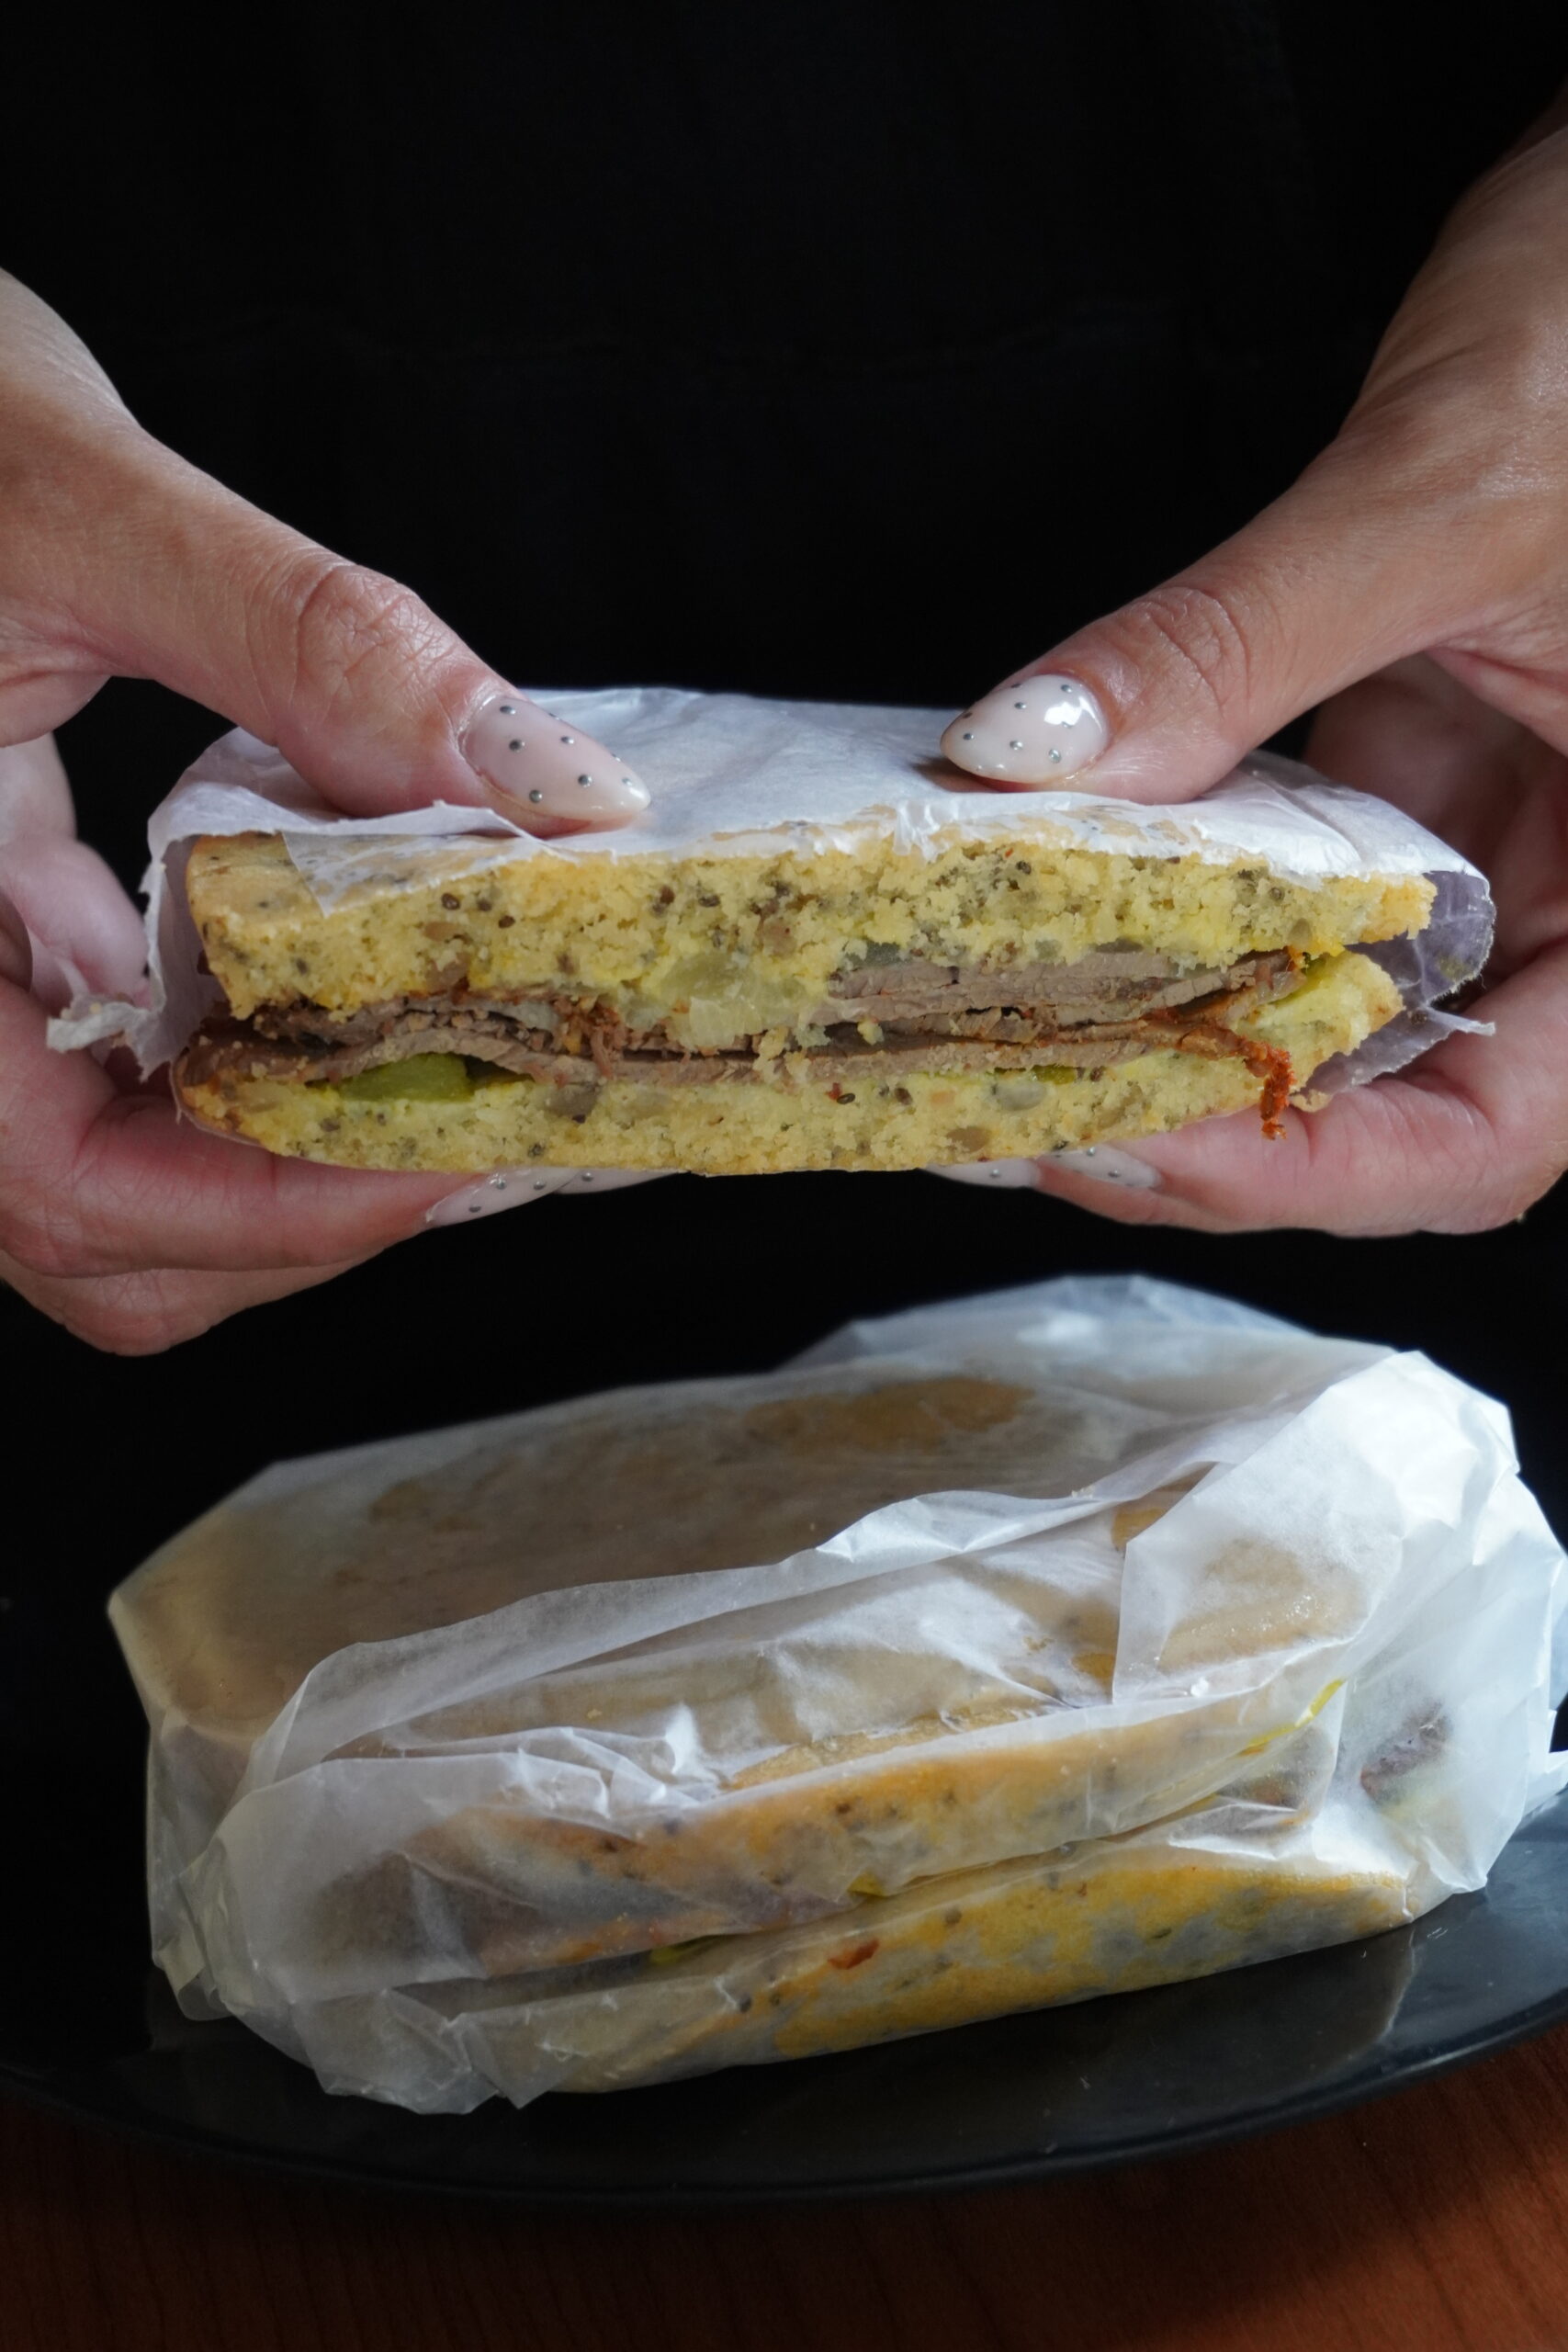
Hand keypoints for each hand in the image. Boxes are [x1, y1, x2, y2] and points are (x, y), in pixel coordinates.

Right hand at [0, 274, 647, 1350]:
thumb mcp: (81, 508)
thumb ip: (309, 647)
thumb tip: (548, 789)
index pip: (65, 1189)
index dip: (276, 1210)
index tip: (458, 1152)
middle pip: (106, 1233)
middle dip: (307, 1207)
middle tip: (486, 1123)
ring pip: (108, 1186)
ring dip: (282, 1160)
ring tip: (440, 1072)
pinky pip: (105, 1084)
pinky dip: (240, 1075)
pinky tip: (345, 1000)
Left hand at [942, 104, 1567, 1237]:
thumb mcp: (1443, 491)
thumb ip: (1237, 641)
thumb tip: (1033, 750)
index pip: (1497, 1131)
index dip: (1310, 1176)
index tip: (1127, 1142)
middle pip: (1399, 1110)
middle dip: (1207, 1136)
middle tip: (1018, 1112)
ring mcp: (1496, 852)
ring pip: (1331, 1021)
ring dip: (1174, 1045)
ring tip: (1013, 1051)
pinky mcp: (1417, 789)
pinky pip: (1292, 899)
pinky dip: (1178, 923)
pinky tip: (1064, 922)